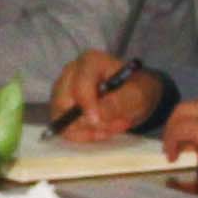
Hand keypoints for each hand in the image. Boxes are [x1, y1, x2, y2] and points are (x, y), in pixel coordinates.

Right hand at [47, 50, 162, 138]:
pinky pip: (64, 129)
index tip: (97, 121)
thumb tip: (99, 114)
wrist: (134, 97)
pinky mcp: (61, 108)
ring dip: (89, 130)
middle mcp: (71, 73)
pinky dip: (83, 135)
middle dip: (89, 121)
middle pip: (63, 102)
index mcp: (90, 62)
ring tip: (112, 126)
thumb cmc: (136, 90)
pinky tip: (101, 131)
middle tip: (113, 125)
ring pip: (62, 118)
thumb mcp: (137, 95)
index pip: (80, 85)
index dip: (87, 106)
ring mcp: (63, 90)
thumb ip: (120, 102)